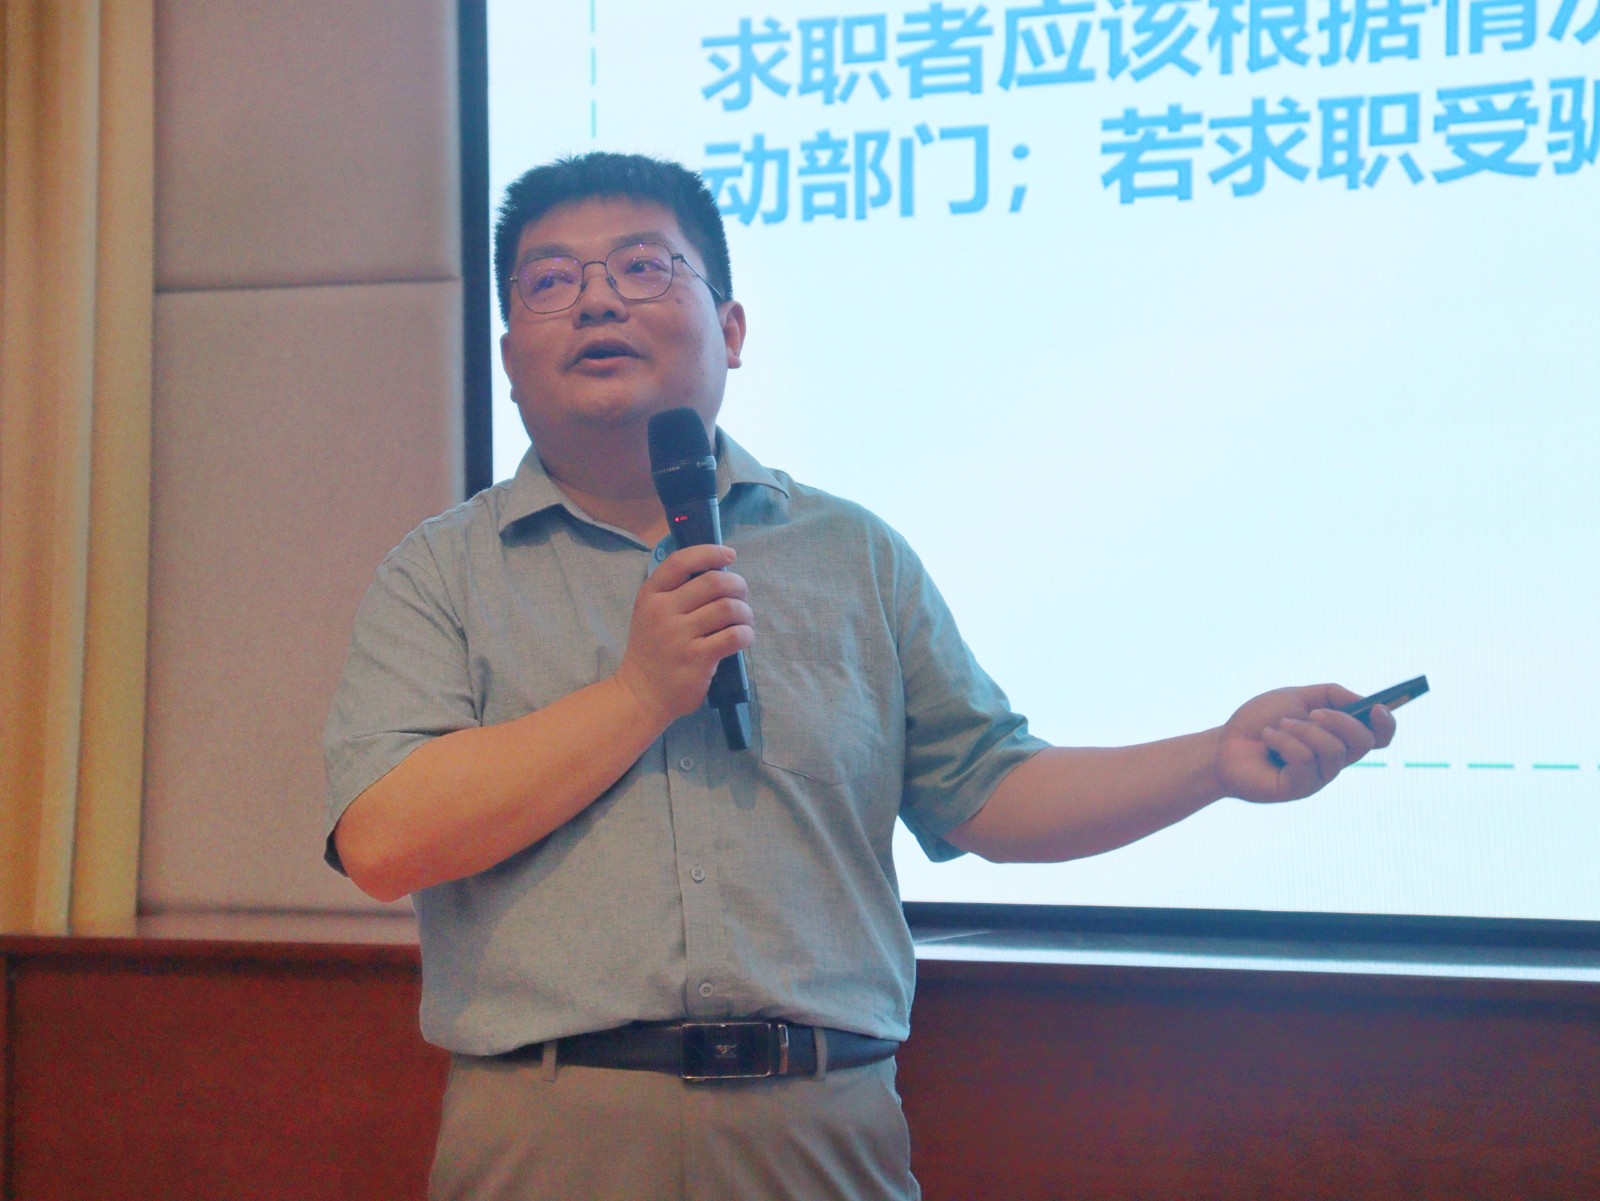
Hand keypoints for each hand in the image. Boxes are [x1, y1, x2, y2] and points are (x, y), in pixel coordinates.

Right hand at [613, 544, 753, 727]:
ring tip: (743, 620)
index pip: (681, 562)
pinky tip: (743, 638)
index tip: (730, 555)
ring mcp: (680, 636)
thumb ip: (675, 592)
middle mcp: (663, 612)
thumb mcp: (649, 614)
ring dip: (745, 611)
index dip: (710, 552)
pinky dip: (746, 633)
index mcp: (651, 595)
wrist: (641, 695)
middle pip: (714, 582)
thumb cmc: (652, 650)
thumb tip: (718, 570)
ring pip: (728, 608)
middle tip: (741, 595)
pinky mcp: (697, 659)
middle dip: (738, 584)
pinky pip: (734, 636)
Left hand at [1214, 684, 1396, 803]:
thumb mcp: (1296, 697)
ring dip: (1303, 730)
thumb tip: (1366, 702)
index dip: (1386, 724)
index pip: (1378, 736)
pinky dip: (1285, 741)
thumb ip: (1332, 695)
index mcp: (1338, 736)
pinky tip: (1268, 738)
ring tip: (1278, 726)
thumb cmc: (1259, 721)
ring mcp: (1318, 776)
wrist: (1224, 742)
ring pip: (1333, 750)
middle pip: (1363, 742)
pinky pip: (1306, 761)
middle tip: (1310, 713)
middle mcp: (1334, 759)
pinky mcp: (1299, 788)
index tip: (1377, 708)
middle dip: (1339, 721)